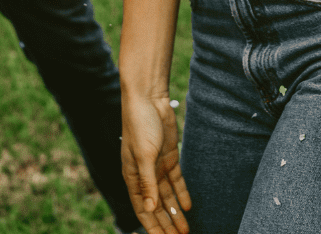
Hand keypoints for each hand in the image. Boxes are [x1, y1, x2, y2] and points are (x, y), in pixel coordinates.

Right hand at [121, 93, 191, 232]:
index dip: (152, 226)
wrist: (148, 99)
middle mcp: (144, 175)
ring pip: (167, 196)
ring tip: (185, 230)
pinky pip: (176, 181)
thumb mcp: (144, 155)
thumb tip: (150, 208)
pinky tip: (188, 207)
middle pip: (156, 206)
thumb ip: (148, 183)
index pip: (143, 208)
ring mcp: (157, 167)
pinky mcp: (168, 157)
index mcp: (132, 177)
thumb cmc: (140, 125)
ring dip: (175, 212)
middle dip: (166, 224)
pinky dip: (181, 194)